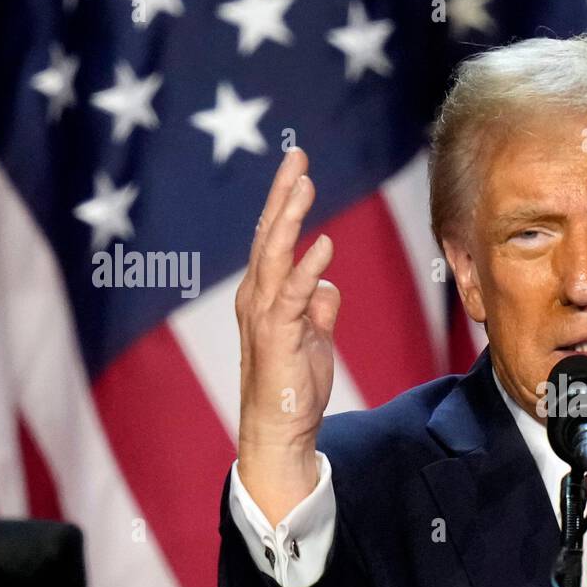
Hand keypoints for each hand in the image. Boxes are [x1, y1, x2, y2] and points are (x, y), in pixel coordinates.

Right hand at [235, 148, 339, 525]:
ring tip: (305, 185)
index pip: (273, 239)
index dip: (285, 203)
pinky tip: (324, 244)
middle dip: (283, 195)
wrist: (281, 429)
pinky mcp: (279, 335)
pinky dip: (309, 268)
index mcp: (264, 294)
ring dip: (290, 219)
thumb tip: (328, 285)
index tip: (299, 168)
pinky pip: (295, 295)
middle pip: (268, 236)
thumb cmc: (293, 385)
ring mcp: (265, 315)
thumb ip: (318, 307)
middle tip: (298, 157)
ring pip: (275, 256)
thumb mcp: (313, 337)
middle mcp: (257, 298)